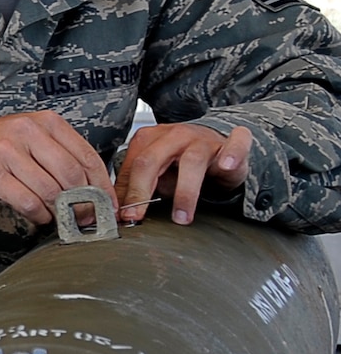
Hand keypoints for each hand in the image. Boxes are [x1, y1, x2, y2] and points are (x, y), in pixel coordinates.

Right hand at [0, 111, 115, 224]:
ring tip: (62, 220)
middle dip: (84, 203)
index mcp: (46, 122)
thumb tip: (94, 189)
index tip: (108, 205)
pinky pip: (26, 201)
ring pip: (50, 190)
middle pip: (71, 174)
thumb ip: (60, 156)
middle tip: (87, 219)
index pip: (86, 156)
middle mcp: (28, 133)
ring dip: (60, 212)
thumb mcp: (31, 139)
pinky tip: (39, 217)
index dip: (102, 185)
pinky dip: (38, 215)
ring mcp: (8, 153)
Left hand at [116, 123, 250, 224]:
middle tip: (136, 217)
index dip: (124, 194)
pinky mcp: (230, 144)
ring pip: (191, 161)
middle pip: (151, 161)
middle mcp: (173, 135)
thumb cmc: (181, 163)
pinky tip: (226, 166)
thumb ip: (135, 188)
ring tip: (181, 217)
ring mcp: (202, 138)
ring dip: (185, 192)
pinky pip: (236, 144)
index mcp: (149, 140)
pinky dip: (232, 154)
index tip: (120, 217)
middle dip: (141, 191)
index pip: (131, 167)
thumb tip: (118, 212)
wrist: (217, 148)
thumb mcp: (154, 175)